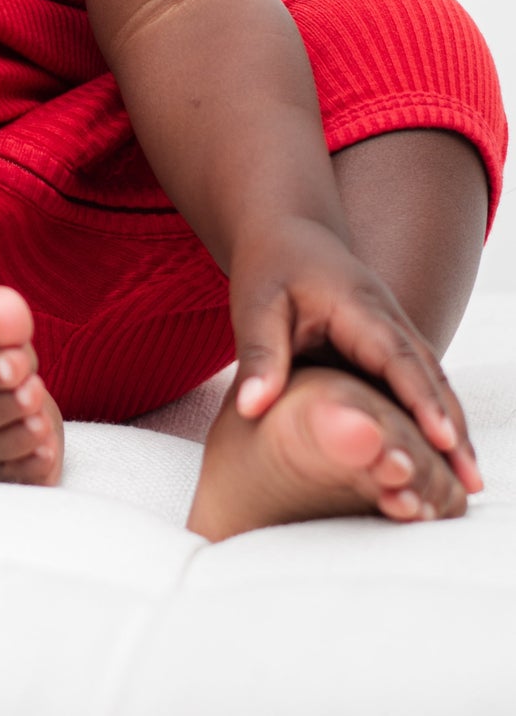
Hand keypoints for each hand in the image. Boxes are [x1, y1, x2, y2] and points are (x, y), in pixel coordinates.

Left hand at [228, 216, 482, 495]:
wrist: (286, 236)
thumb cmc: (269, 269)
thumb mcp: (255, 306)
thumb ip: (260, 354)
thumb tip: (250, 409)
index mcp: (358, 306)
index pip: (397, 357)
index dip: (421, 400)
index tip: (443, 442)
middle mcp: (389, 319)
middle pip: (430, 375)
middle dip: (452, 427)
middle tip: (470, 483)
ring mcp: (395, 332)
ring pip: (432, 382)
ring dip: (452, 429)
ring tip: (466, 485)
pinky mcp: (389, 348)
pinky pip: (418, 384)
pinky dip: (434, 419)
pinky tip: (440, 461)